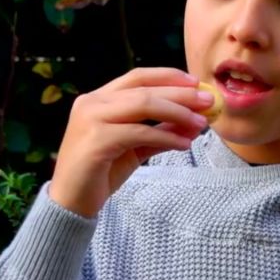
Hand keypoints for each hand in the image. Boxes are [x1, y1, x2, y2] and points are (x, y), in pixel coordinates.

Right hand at [48, 68, 213, 216]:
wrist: (71, 203)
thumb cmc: (101, 173)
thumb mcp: (134, 147)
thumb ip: (159, 132)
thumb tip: (194, 122)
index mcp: (98, 99)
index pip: (137, 76)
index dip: (168, 76)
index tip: (195, 83)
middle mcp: (91, 103)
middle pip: (144, 89)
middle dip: (180, 94)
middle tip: (208, 101)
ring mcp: (91, 119)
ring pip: (143, 105)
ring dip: (178, 113)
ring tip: (201, 123)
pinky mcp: (96, 141)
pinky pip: (140, 133)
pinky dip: (166, 137)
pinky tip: (184, 145)